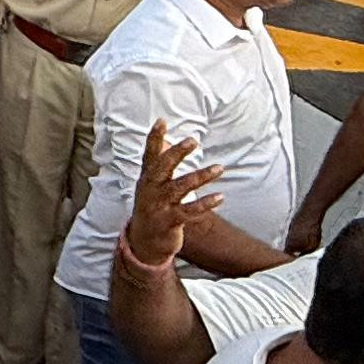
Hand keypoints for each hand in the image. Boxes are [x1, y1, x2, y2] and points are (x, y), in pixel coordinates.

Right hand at [125, 119, 225, 265]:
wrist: (143, 243)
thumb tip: (165, 140)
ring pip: (180, 188)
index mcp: (147, 179)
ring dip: (201, 177)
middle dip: (177, 153)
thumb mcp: (150, 185)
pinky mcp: (169, 221)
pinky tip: (220, 197)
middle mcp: (151, 190)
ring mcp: (159, 206)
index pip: (150, 155)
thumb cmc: (151, 208)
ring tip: (220, 168)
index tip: (161, 121)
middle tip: (193, 141)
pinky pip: (190, 212)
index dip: (154, 138)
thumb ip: (157, 163)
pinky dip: (205, 204)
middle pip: (162, 167)